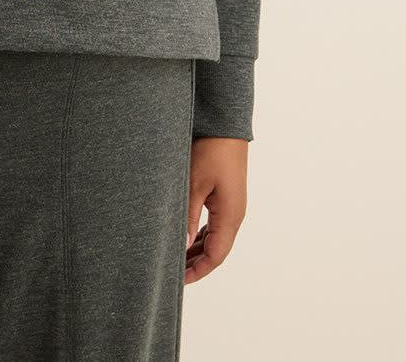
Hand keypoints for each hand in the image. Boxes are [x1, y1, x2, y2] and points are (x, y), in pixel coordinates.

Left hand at [184, 136, 247, 282]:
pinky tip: (185, 236)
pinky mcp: (226, 197)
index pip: (215, 256)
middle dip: (196, 263)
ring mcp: (231, 206)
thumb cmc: (211, 151)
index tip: (177, 280)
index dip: (197, 271)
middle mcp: (234, 215)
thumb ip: (187, 216)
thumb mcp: (194, 184)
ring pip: (215, 238)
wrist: (225, 126)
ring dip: (197, 249)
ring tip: (175, 257)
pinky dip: (200, 234)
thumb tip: (181, 246)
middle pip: (216, 250)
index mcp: (230, 216)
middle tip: (172, 272)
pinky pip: (214, 224)